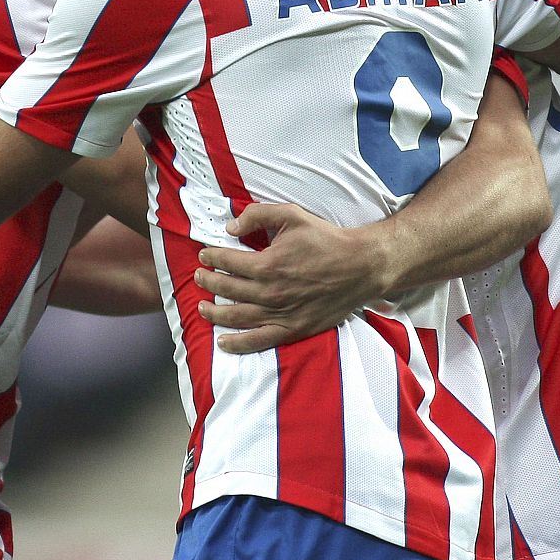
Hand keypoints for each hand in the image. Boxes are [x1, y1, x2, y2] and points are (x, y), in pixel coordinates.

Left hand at [194, 204, 389, 354]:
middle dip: (208, 282)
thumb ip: (259, 215)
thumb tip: (230, 226)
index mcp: (268, 264)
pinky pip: (259, 341)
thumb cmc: (327, 240)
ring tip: (202, 307)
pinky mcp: (293, 329)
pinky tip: (222, 342)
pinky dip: (237, 344)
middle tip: (199, 277)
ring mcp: (280, 314)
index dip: (212, 257)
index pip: (228, 261)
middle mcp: (270, 292)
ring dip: (214, 312)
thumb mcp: (293, 215)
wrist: (360, 267)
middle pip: (227, 289)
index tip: (204, 255)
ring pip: (237, 317)